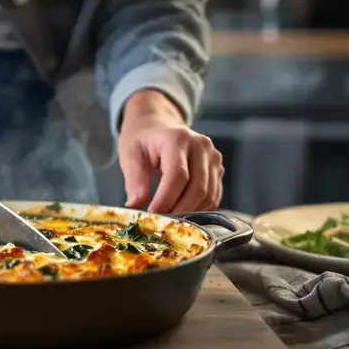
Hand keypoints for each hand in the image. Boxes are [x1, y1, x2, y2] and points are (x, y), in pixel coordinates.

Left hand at [117, 90, 223, 213]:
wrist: (157, 125)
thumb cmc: (143, 140)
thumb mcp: (130, 155)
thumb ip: (134, 180)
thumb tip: (136, 205)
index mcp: (178, 138)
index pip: (178, 175)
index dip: (166, 199)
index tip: (152, 214)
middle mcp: (201, 145)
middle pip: (197, 188)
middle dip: (179, 210)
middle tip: (161, 223)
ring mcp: (213, 157)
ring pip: (209, 195)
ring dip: (190, 213)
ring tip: (170, 220)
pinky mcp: (218, 169)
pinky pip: (214, 196)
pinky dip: (199, 209)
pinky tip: (182, 213)